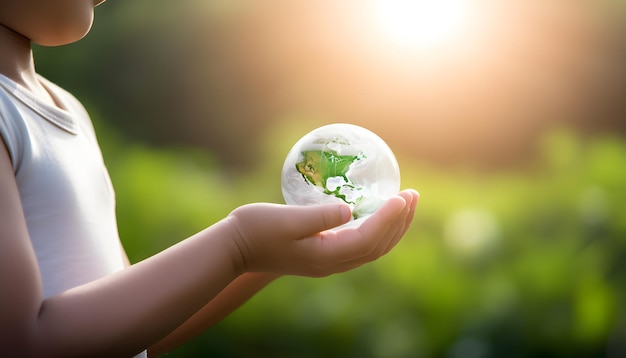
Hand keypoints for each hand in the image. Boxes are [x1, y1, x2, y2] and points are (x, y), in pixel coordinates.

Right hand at [226, 189, 418, 276]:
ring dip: (392, 226)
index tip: (402, 196)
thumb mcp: (285, 220)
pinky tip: (378, 211)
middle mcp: (332, 263)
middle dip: (400, 222)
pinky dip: (377, 228)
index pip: (368, 238)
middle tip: (413, 194)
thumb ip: (318, 216)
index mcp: (326, 256)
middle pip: (378, 247)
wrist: (236, 249)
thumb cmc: (256, 229)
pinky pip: (360, 244)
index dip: (389, 218)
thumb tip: (348, 210)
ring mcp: (329, 261)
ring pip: (372, 248)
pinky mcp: (323, 254)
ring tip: (405, 202)